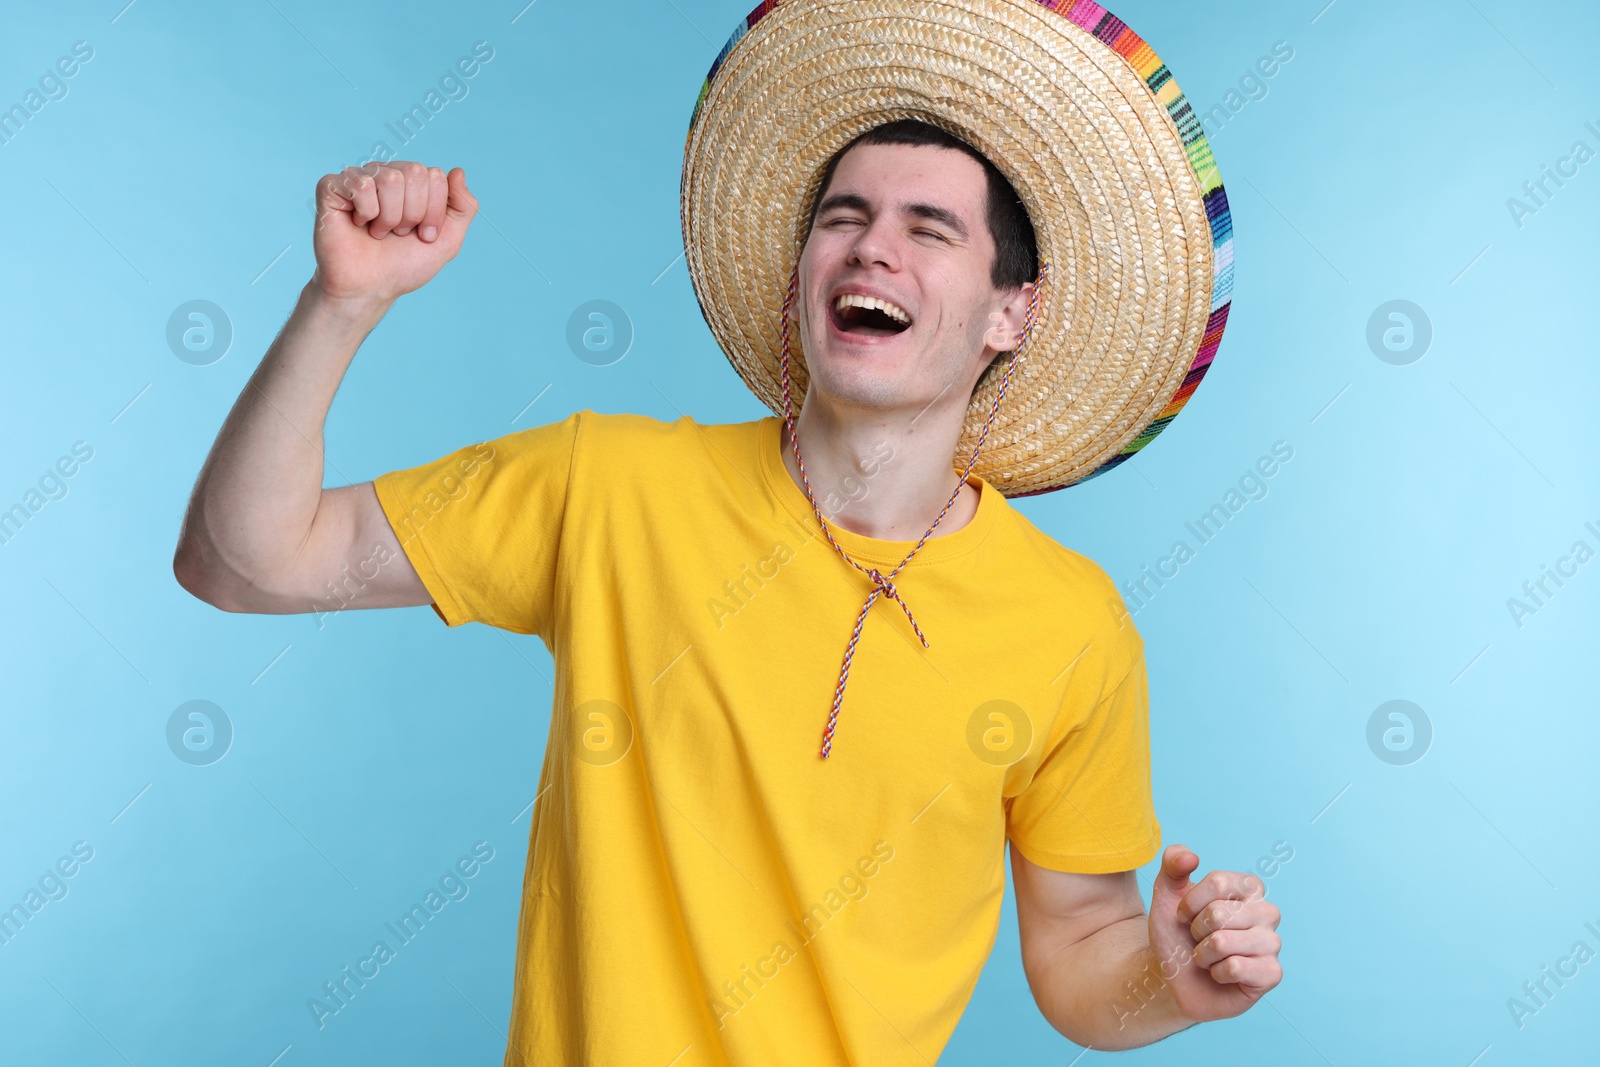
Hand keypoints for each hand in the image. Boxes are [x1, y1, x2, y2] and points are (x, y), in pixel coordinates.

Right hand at [310, 161, 478, 304]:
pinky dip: (366, 212)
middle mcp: (386, 174)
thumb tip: (457, 170)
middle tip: (398, 233)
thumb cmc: (404, 265)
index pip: (436, 176)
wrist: (370, 288)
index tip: (423, 235)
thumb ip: (464, 207)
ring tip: (378, 231)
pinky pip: (361, 184)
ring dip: (389, 217)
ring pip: (390, 179)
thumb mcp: (448, 240)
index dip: (433, 212)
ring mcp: (359, 178)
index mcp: (413, 183)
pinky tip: (358, 224)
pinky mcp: (332, 186)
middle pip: (415, 172)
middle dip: (413, 214)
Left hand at [1146, 844, 1281, 1022]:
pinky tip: (1221, 975)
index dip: (1190, 902)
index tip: (1184, 915)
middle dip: (1196, 931)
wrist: (1176, 979)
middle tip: (1200, 940)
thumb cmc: (1178, 935)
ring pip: (1223, 942)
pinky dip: (1216, 973)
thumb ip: (1173, 864)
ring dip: (1203, 955)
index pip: (1217, 882)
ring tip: (1210, 958)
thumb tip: (1191, 856)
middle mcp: (1267, 912)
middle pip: (1218, 913)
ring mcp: (1272, 943)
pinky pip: (1235, 968)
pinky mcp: (1272, 973)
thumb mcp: (1167, 895)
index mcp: (1249, 887)